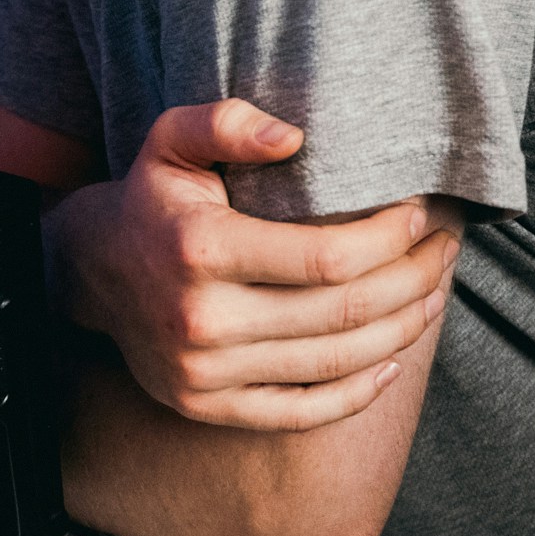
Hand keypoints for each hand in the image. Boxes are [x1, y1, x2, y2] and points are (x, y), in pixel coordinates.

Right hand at [49, 100, 459, 430]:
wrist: (89, 272)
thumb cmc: (151, 198)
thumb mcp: (171, 140)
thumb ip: (226, 122)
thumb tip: (294, 137)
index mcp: (201, 249)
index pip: (326, 258)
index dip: (389, 240)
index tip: (420, 215)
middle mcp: (201, 320)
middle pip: (343, 313)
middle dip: (412, 280)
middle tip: (445, 251)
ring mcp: (203, 374)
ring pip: (335, 363)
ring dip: (401, 330)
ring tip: (433, 294)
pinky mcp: (206, 408)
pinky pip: (302, 413)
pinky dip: (358, 392)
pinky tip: (392, 360)